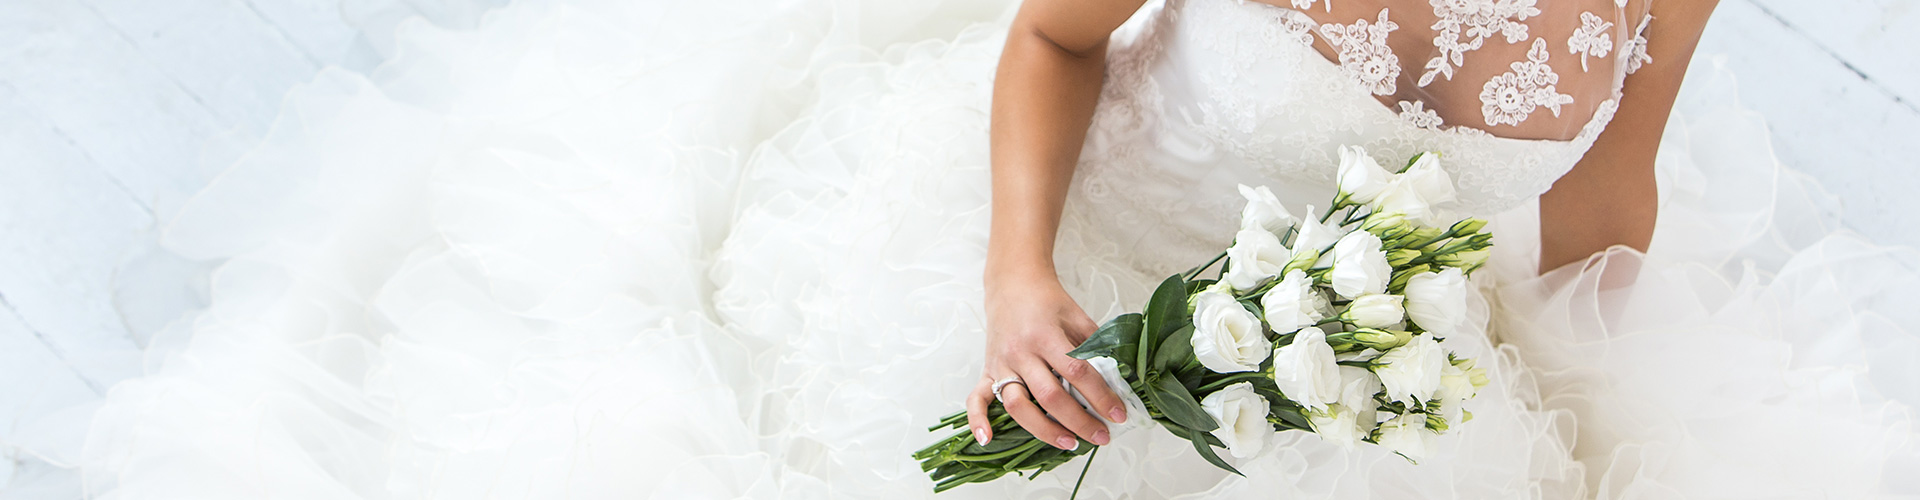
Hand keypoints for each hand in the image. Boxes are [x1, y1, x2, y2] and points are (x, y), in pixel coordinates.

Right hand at [967, 272, 1126, 449]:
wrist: (1013, 282)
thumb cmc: (1048, 301)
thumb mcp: (1078, 317)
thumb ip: (1096, 347)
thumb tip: (1119, 381)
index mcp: (1046, 335)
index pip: (1077, 373)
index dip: (1101, 397)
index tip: (1118, 415)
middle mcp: (1021, 352)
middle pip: (1050, 396)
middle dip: (1079, 421)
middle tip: (1102, 436)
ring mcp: (1001, 364)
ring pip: (1017, 405)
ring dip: (1043, 430)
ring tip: (1069, 443)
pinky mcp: (987, 370)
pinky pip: (976, 399)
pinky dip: (978, 421)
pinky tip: (989, 440)